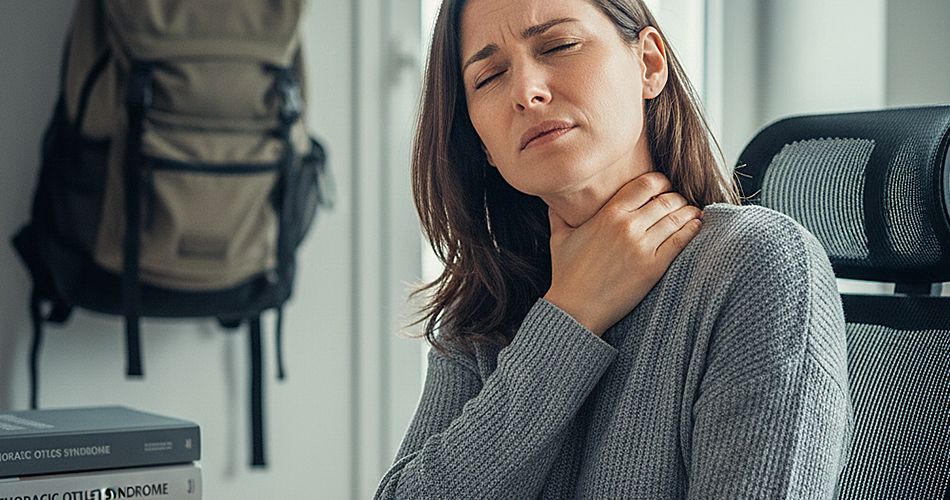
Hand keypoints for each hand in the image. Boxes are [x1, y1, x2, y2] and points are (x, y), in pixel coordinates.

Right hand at [543, 172, 702, 336]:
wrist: (575, 309)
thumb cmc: (566, 274)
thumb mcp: (559, 238)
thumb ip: (559, 214)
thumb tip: (553, 199)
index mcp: (608, 213)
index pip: (646, 184)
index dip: (660, 182)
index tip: (663, 187)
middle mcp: (627, 226)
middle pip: (666, 199)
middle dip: (676, 198)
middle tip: (678, 203)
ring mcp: (642, 246)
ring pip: (677, 217)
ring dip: (688, 212)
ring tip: (691, 213)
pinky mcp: (654, 267)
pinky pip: (681, 240)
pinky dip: (692, 229)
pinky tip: (696, 226)